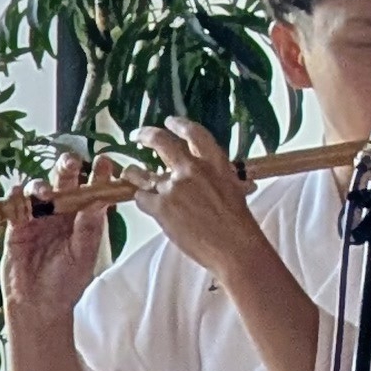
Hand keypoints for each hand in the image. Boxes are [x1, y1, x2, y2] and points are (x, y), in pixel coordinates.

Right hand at [3, 152, 117, 324]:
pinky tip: (17, 193)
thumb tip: (100, 200)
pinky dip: (15, 197)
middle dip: (66, 169)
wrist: (39, 304)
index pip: (90, 191)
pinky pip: (14, 207)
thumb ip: (90, 227)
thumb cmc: (67, 281)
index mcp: (82, 219)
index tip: (105, 161)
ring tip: (44, 191)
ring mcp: (37, 219)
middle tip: (71, 161)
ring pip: (37, 192)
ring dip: (40, 186)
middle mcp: (60, 215)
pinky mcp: (16, 228)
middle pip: (62, 183)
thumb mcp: (83, 254)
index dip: (97, 175)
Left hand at [131, 117, 267, 280]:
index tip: (170, 122)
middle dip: (145, 135)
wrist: (236, 249)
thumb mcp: (234, 191)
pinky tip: (145, 203)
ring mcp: (174, 188)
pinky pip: (142, 198)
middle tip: (137, 135)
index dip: (179, 125)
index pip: (194, 134)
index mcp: (215, 164)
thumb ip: (218, 178)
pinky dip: (142, 200)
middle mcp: (192, 170)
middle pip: (161, 142)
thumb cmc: (240, 225)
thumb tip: (216, 177)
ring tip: (129, 172)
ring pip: (142, 173)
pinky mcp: (161, 207)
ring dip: (133, 172)